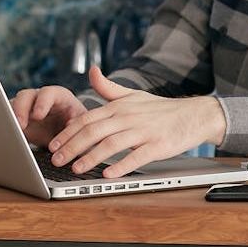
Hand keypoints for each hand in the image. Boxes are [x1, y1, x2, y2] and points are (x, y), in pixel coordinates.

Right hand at [10, 85, 86, 147]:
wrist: (69, 136)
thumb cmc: (78, 125)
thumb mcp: (82, 123)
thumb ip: (77, 123)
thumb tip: (70, 125)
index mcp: (59, 96)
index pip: (49, 93)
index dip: (42, 102)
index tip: (38, 115)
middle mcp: (40, 99)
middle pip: (26, 96)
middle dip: (21, 109)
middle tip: (20, 124)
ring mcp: (27, 107)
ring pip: (13, 105)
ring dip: (11, 117)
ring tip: (12, 130)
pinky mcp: (18, 118)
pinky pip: (8, 118)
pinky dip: (7, 125)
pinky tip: (7, 135)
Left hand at [48, 66, 226, 177]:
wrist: (195, 115)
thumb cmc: (161, 109)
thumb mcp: (133, 95)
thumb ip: (108, 87)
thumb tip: (91, 71)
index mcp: (120, 107)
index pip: (87, 118)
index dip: (68, 132)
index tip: (53, 144)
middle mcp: (129, 117)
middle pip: (94, 131)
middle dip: (72, 146)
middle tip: (56, 160)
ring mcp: (144, 131)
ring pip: (111, 144)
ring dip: (91, 157)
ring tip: (76, 169)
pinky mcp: (158, 145)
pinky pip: (136, 156)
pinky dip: (121, 165)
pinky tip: (108, 174)